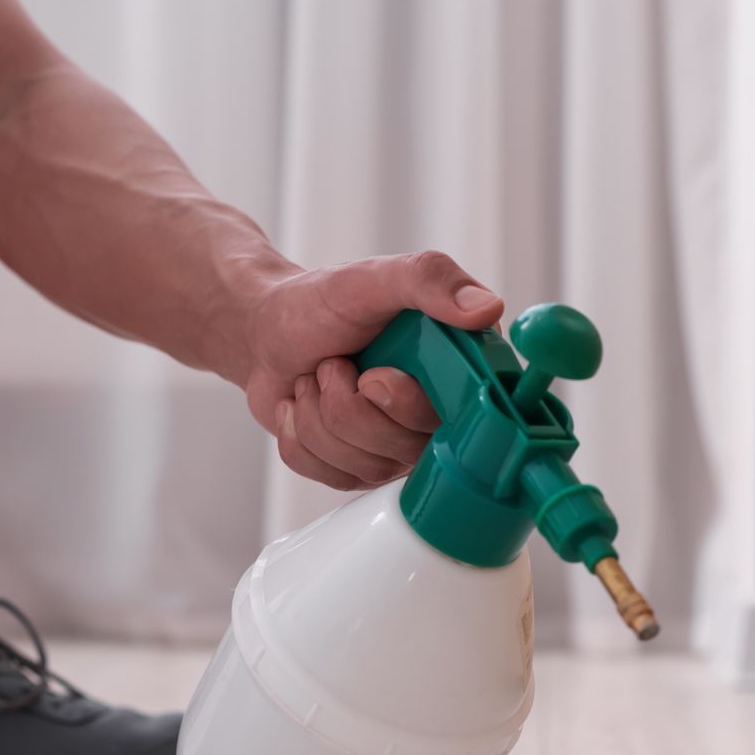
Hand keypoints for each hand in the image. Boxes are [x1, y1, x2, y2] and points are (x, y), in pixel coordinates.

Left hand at [239, 250, 503, 489]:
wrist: (267, 331)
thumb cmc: (322, 303)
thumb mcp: (373, 278)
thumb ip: (431, 280)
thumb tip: (488, 308)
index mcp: (457, 368)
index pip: (460, 420)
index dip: (408, 406)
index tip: (372, 377)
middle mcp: (437, 415)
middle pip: (403, 449)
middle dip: (348, 404)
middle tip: (335, 364)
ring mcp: (398, 448)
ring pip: (364, 466)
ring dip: (319, 417)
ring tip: (318, 380)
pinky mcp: (360, 469)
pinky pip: (331, 476)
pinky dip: (300, 437)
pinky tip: (304, 407)